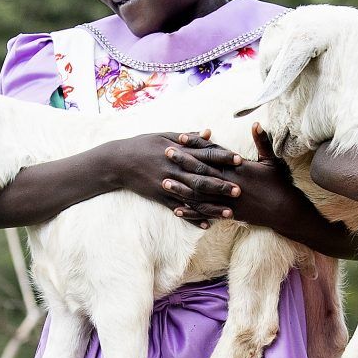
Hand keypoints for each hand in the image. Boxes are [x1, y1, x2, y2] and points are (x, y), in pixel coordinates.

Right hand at [95, 132, 249, 226]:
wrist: (118, 162)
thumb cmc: (143, 145)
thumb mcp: (164, 136)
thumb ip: (188, 137)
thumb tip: (209, 132)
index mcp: (177, 152)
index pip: (204, 154)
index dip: (222, 157)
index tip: (239, 160)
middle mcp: (174, 170)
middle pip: (201, 179)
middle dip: (221, 185)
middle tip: (239, 190)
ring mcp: (167, 186)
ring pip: (193, 198)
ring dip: (212, 207)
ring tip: (229, 213)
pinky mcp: (160, 198)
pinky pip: (178, 209)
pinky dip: (192, 218)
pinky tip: (206, 225)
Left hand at [150, 126, 321, 230]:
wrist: (285, 211)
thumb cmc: (280, 184)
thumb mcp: (272, 160)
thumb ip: (262, 142)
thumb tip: (256, 123)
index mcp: (238, 168)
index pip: (212, 153)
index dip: (196, 144)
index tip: (180, 137)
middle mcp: (229, 183)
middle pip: (201, 171)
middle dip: (182, 162)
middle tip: (165, 153)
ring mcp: (227, 200)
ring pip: (200, 194)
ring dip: (181, 188)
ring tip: (164, 182)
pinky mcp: (227, 214)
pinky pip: (205, 213)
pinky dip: (191, 212)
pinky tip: (176, 209)